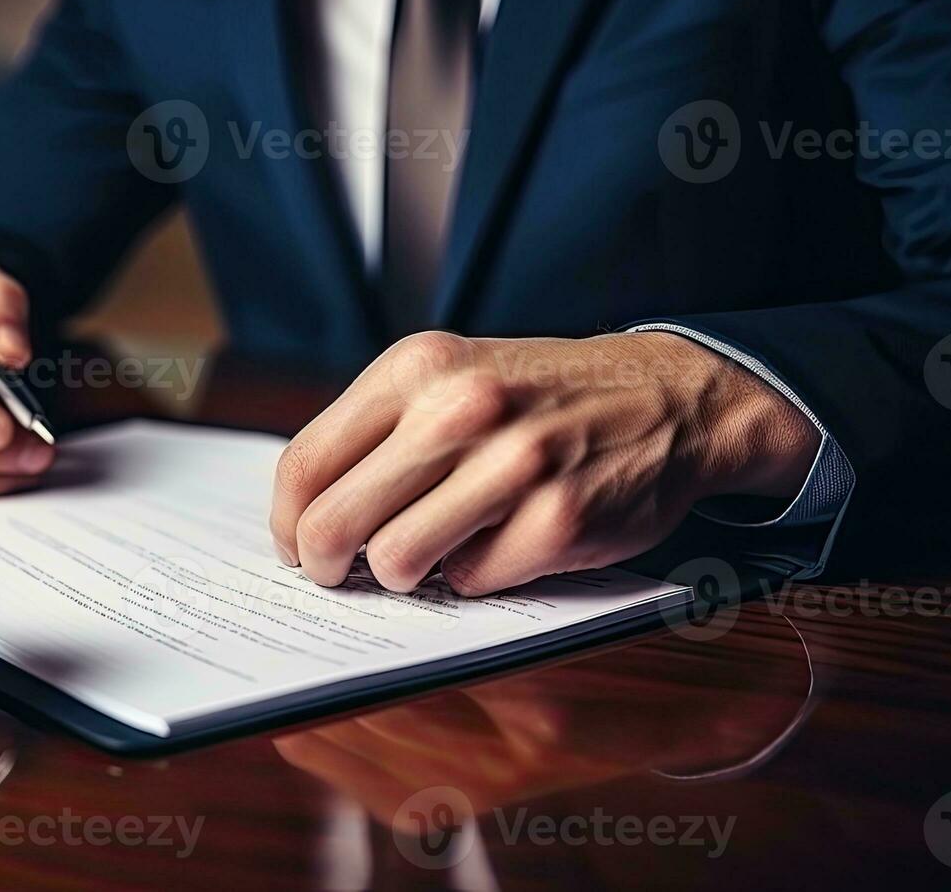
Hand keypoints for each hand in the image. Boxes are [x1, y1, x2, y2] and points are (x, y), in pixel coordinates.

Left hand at [269, 331, 817, 595]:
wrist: (664, 396)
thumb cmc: (536, 395)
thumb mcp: (450, 374)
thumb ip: (377, 430)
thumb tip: (304, 510)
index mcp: (417, 368)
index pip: (305, 464)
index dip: (287, 522)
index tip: (295, 545)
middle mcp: (459, 410)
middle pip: (334, 523)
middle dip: (326, 564)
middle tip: (340, 573)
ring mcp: (511, 466)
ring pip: (395, 561)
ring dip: (405, 571)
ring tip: (430, 552)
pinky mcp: (557, 521)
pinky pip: (470, 582)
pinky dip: (474, 576)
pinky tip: (498, 544)